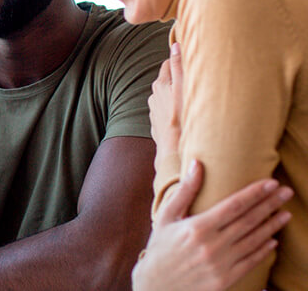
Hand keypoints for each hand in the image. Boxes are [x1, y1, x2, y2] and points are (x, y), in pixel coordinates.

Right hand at [132, 160, 292, 290]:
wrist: (156, 285)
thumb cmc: (160, 248)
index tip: (271, 183)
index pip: (234, 205)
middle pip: (249, 221)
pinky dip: (264, 250)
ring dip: (272, 226)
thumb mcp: (166, 216)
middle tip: (286, 192)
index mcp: (198, 227)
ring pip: (254, 241)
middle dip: (270, 205)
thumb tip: (196, 163)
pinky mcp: (225, 280)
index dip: (255, 193)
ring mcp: (221, 264)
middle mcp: (212, 245)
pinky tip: (273, 240)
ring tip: (286, 214)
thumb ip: (185, 190)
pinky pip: (250, 262)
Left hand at [148, 42, 183, 167]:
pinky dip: (174, 109)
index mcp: (160, 84)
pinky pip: (167, 111)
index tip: (191, 61)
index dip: (179, 61)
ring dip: (177, 95)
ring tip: (192, 99)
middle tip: (195, 80)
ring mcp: (154, 110)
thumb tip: (175, 45)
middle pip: (167, 80)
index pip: (168, 64)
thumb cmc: (181, 118)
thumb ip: (179, 66)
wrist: (174, 150)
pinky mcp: (157, 123)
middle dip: (178, 78)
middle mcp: (154, 95)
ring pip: (167, 96)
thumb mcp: (184, 88)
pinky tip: (185, 115)